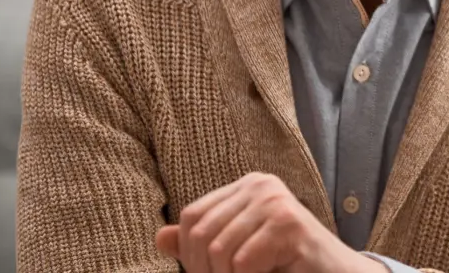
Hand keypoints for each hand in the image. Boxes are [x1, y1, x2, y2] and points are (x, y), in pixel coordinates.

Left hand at [155, 172, 383, 272]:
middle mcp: (261, 184)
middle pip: (201, 233)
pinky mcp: (288, 222)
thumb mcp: (237, 253)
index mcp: (247, 186)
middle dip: (208, 271)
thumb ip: (200, 245)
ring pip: (219, 251)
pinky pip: (243, 261)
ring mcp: (276, 200)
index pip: (192, 217)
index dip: (192, 255)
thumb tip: (160, 236)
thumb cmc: (285, 265)